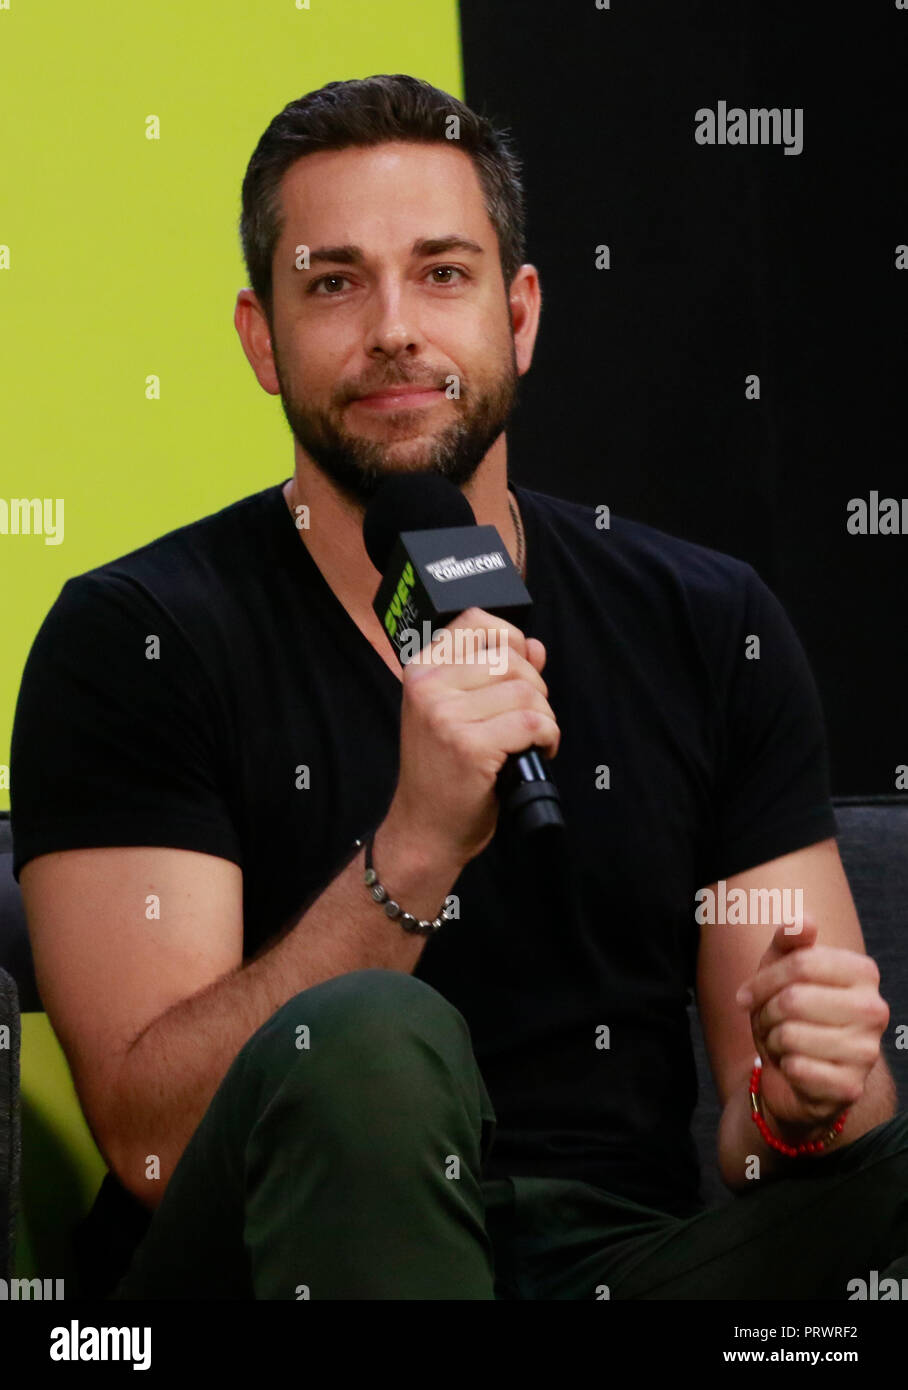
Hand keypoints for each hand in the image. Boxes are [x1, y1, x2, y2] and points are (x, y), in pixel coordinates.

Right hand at [388, 607, 559, 866]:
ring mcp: (445, 715)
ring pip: (527, 692)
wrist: (425, 829)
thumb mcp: (459, 713)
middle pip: (509, 658)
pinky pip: (533, 722)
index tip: (519, 671)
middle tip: (527, 720)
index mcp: (420, 670)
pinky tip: (536, 752)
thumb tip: (534, 645)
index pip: (475, 621)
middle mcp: (427, 686)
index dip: (511, 640)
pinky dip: (547, 737)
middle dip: (534, 688)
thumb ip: (494, 673)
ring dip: (544, 718)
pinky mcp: (469, 745)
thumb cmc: (443, 773)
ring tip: (530, 739)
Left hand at [735, 917, 888, 1132]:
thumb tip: (805, 920)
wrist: (799, 1073)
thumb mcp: (781, 969)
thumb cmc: (790, 1013)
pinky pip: (797, 1068)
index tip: (746, 994)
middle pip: (793, 999)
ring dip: (772, 1041)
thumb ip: (790, 940)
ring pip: (790, 1034)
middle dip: (766, 1013)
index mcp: (863, 972)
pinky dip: (783, 1067)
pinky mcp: (851, 1086)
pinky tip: (794, 1067)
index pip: (801, 962)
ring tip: (783, 1043)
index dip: (763, 980)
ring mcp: (867, 1050)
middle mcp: (874, 1010)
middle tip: (769, 1022)